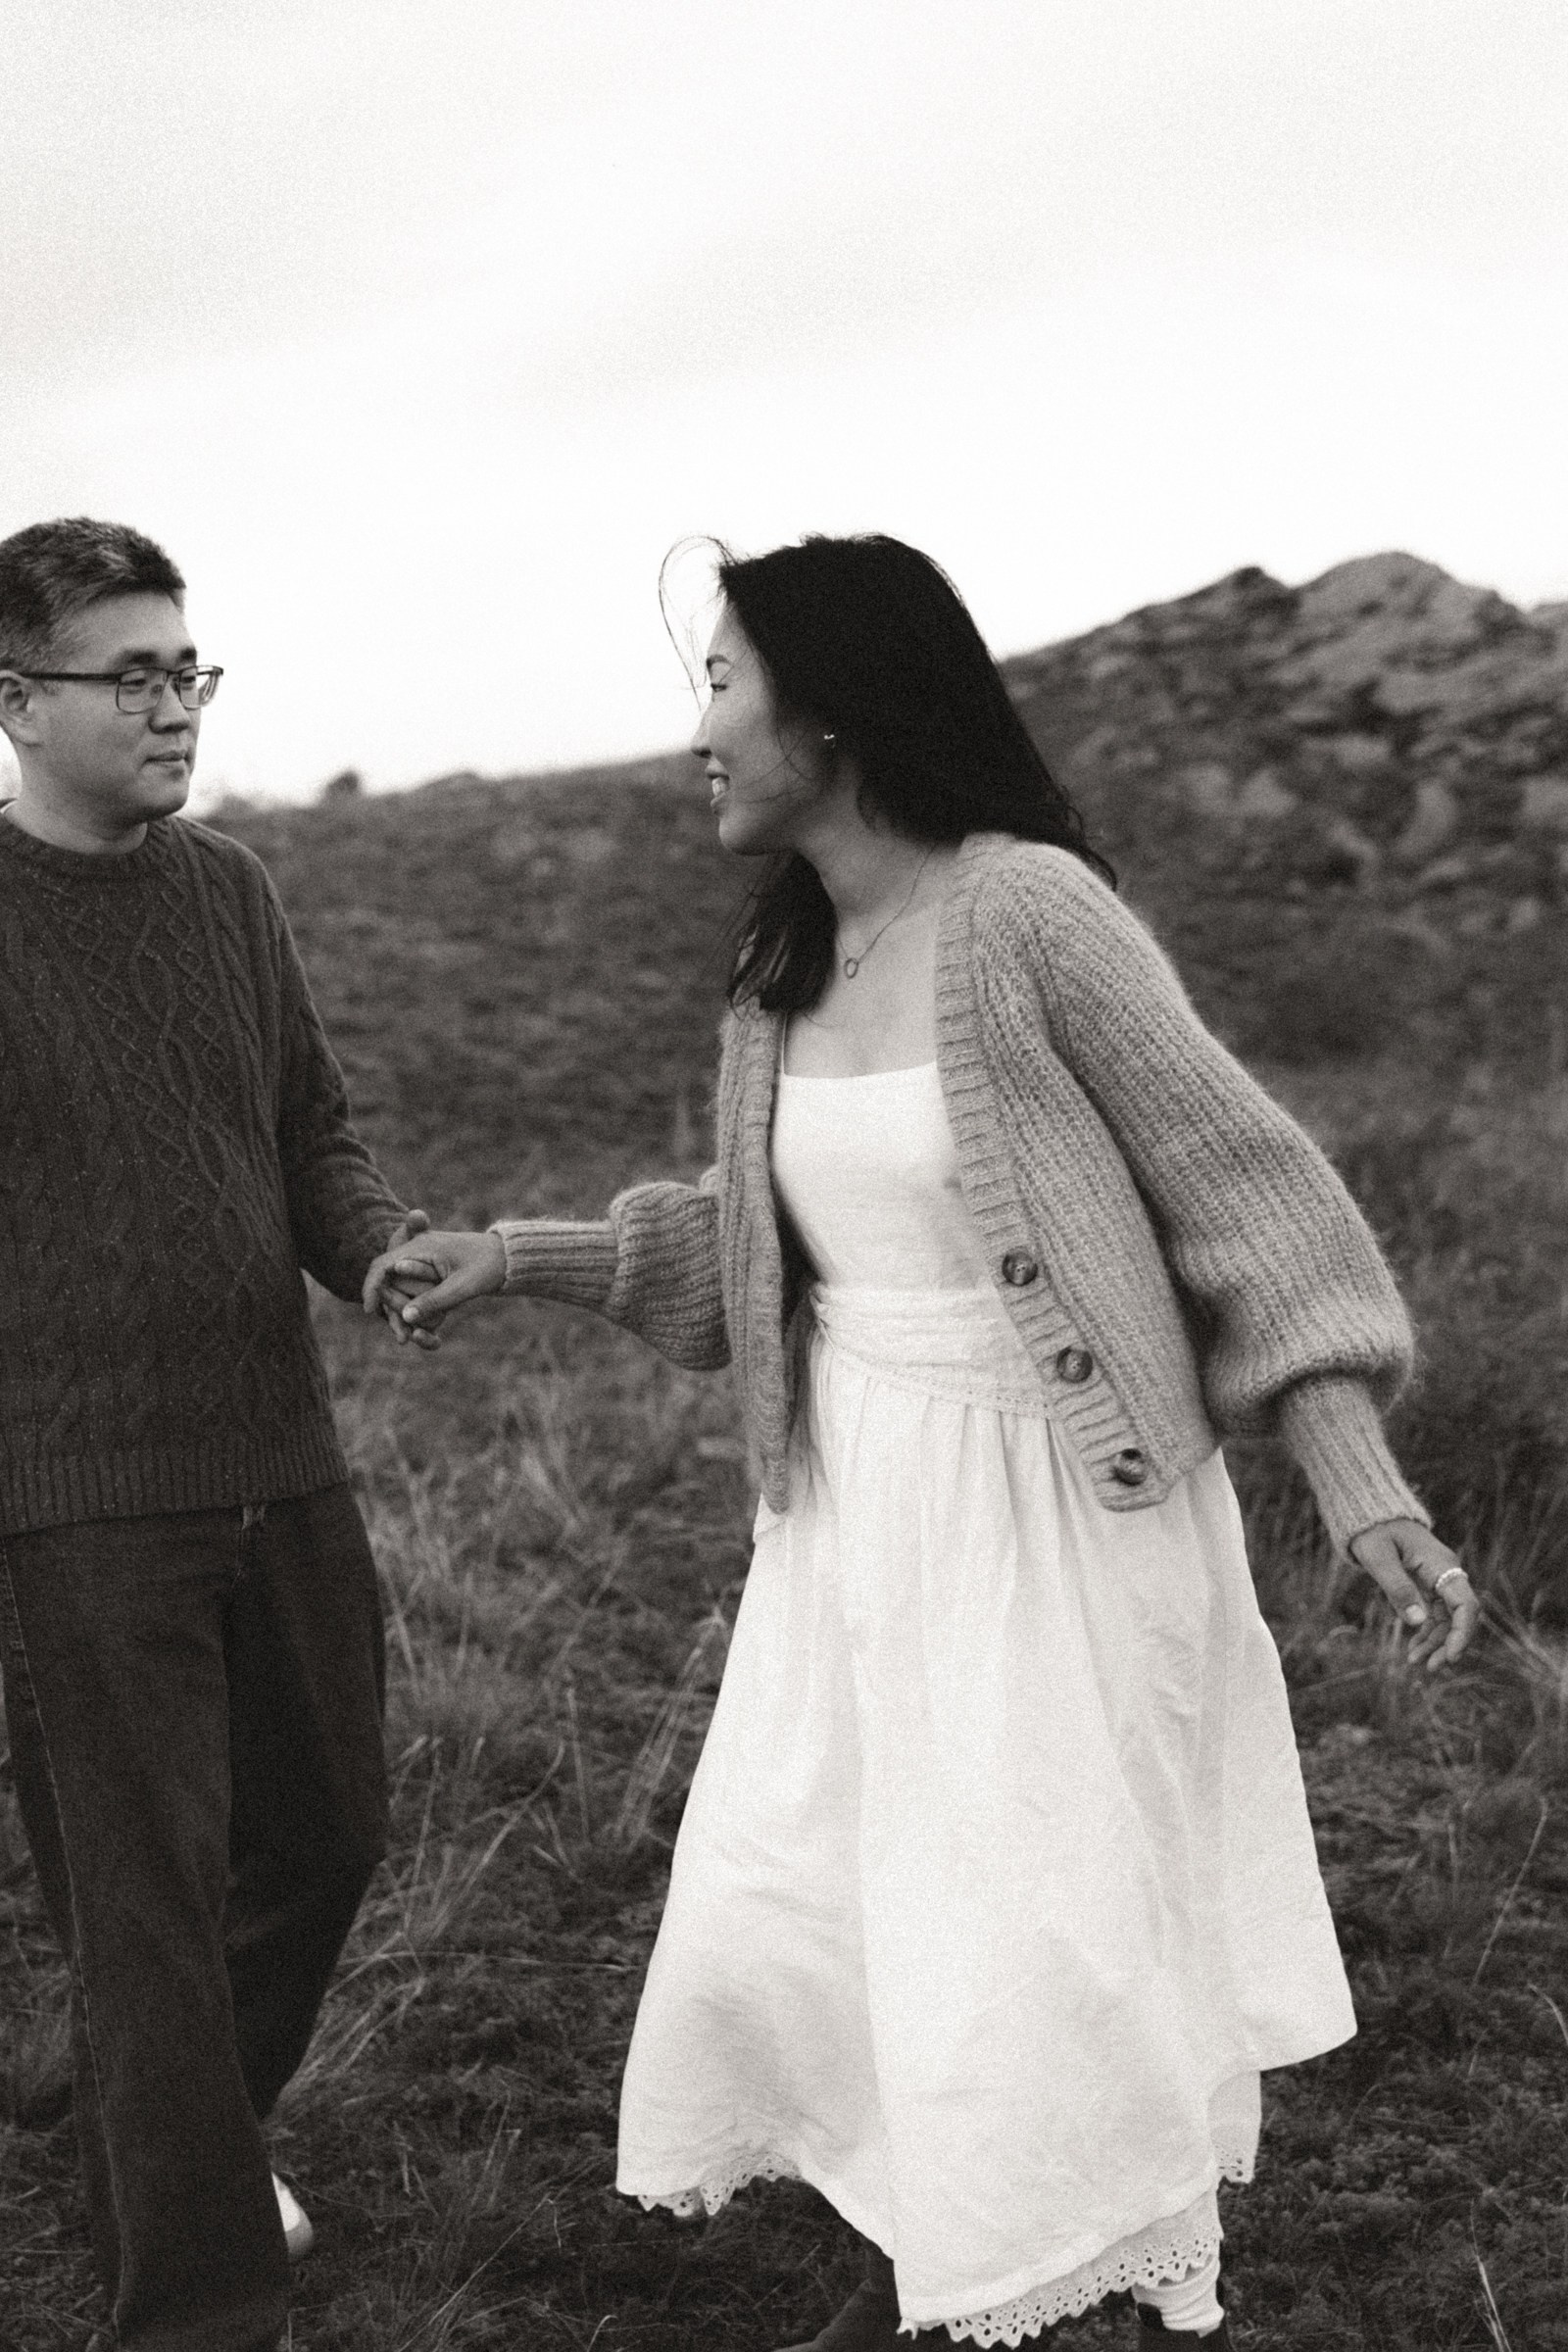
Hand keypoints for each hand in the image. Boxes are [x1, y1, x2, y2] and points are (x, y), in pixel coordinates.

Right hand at [362, 1227, 507, 1345]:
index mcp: (419, 1248)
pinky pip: (415, 1297)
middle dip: (389, 1310)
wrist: (507, 1257)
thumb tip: (406, 1317)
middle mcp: (416, 1255)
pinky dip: (417, 1314)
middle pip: (388, 1284)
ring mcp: (422, 1267)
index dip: (371, 1288)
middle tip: (400, 1335)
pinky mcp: (430, 1279)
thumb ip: (434, 1300)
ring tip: (411, 1340)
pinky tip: (427, 1335)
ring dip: (403, 1316)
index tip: (369, 1309)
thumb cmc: (487, 1266)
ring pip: (400, 1293)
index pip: (381, 1266)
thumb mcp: (462, 1285)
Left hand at [1347, 1518, 1478, 1671]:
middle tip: (1429, 1668)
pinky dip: (1426, 1632)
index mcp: (1441, 1565)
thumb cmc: (1373, 1531)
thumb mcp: (1378, 1558)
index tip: (1451, 1657)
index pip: (1466, 1605)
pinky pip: (1435, 1615)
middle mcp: (1447, 1573)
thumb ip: (1397, 1588)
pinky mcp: (1429, 1586)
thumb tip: (1418, 1621)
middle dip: (1448, 1644)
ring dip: (1435, 1642)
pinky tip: (1414, 1648)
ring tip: (1414, 1661)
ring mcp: (1439, 1580)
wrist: (1371, 1516)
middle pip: (1460, 1616)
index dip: (1463, 1633)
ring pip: (1447, 1619)